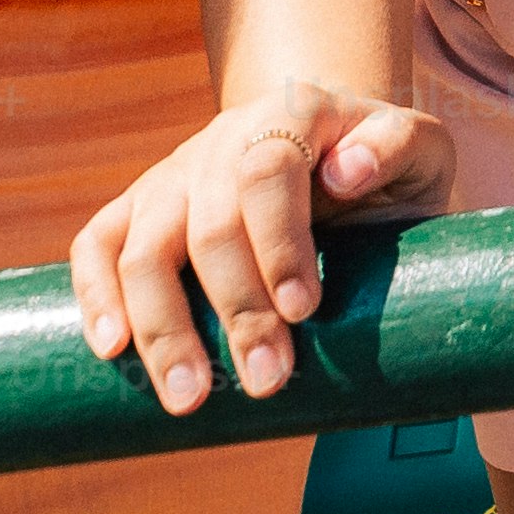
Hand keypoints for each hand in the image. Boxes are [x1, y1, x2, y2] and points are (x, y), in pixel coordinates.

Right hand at [68, 82, 452, 416]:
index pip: (269, 171)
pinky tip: (109, 349)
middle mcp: (223, 138)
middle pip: (207, 223)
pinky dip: (95, 295)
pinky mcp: (140, 208)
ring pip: (144, 245)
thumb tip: (347, 170)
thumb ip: (396, 148)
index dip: (279, 242)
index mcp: (292, 115)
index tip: (304, 310)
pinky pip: (97, 244)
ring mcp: (174, 173)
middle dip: (235, 309)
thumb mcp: (418, 149)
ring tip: (189, 398)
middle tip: (268, 381)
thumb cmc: (380, 166)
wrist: (328, 148)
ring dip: (162, 327)